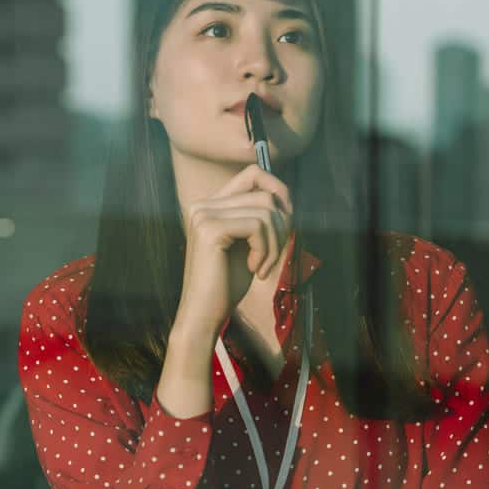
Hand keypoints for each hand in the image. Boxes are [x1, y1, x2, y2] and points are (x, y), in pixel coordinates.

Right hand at [173, 164, 291, 340]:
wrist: (203, 315)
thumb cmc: (226, 284)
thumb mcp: (247, 244)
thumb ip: (258, 218)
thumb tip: (284, 197)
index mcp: (210, 205)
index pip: (253, 174)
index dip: (278, 190)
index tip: (285, 221)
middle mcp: (203, 204)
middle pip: (264, 194)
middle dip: (281, 225)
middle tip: (274, 255)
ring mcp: (204, 215)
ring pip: (265, 210)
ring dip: (275, 242)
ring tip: (263, 266)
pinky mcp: (210, 230)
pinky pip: (258, 226)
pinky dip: (266, 250)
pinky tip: (255, 270)